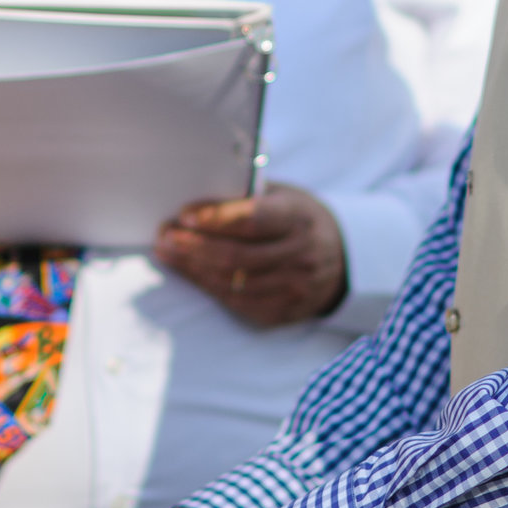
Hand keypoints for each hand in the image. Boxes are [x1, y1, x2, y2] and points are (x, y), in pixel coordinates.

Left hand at [154, 183, 346, 326]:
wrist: (341, 259)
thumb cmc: (298, 219)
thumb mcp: (284, 196)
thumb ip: (247, 197)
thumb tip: (197, 199)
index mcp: (300, 219)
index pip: (254, 220)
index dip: (216, 219)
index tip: (184, 215)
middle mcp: (300, 256)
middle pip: (237, 256)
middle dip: (194, 246)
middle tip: (165, 235)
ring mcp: (293, 288)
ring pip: (233, 282)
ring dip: (193, 267)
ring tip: (168, 251)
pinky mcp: (283, 311)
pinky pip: (237, 302)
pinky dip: (207, 286)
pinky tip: (189, 271)